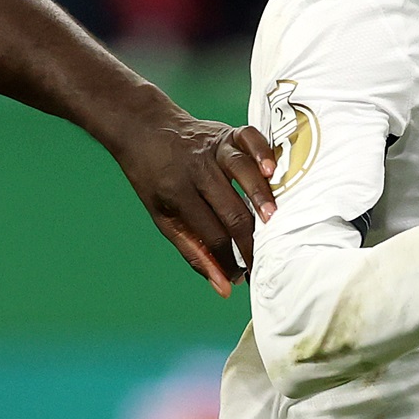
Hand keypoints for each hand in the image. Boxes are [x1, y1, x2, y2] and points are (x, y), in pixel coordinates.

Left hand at [118, 115, 276, 295]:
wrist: (143, 129)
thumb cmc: (155, 180)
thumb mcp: (164, 218)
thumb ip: (195, 253)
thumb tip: (225, 289)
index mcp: (176, 194)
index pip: (212, 235)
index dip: (229, 260)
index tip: (241, 275)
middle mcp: (195, 170)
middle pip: (231, 210)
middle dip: (250, 241)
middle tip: (263, 261)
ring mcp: (212, 148)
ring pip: (242, 172)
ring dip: (261, 197)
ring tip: (274, 221)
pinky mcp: (226, 132)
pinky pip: (250, 138)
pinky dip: (263, 152)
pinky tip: (272, 171)